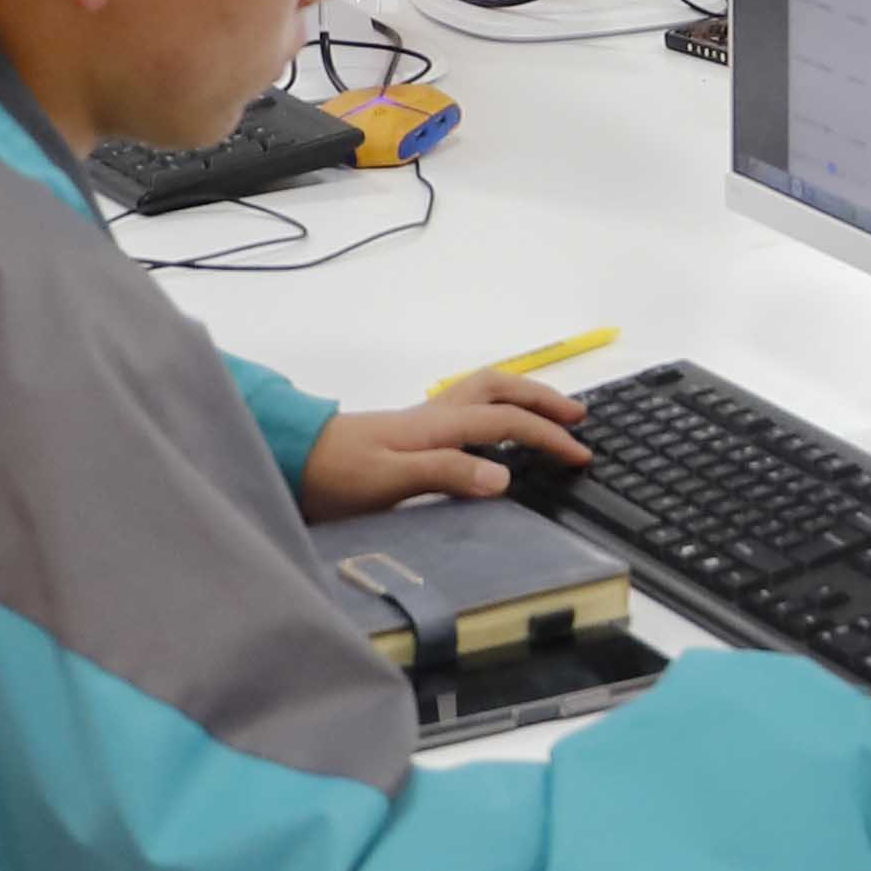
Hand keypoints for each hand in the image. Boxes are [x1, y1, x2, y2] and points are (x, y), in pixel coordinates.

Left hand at [298, 375, 590, 511]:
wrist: (289, 459)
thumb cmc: (336, 475)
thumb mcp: (391, 480)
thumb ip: (447, 474)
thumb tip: (505, 476)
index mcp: (438, 426)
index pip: (507, 423)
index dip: (548, 437)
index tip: (581, 455)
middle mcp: (435, 415)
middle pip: (502, 390)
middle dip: (544, 398)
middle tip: (578, 414)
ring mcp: (422, 419)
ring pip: (484, 390)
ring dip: (522, 394)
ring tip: (548, 409)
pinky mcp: (409, 430)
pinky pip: (467, 405)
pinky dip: (494, 405)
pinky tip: (493, 427)